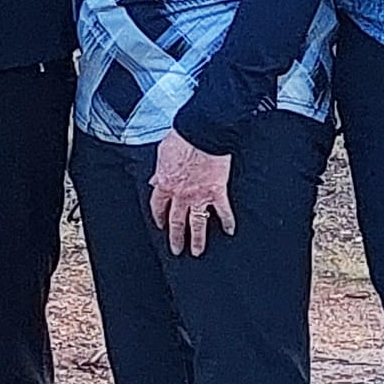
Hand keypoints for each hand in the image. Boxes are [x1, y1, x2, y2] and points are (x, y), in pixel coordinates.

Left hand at [149, 129, 236, 256]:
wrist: (201, 132)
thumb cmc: (183, 138)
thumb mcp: (162, 153)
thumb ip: (159, 171)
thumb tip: (154, 180)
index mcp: (166, 183)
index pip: (158, 205)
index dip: (159, 216)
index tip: (161, 224)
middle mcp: (181, 194)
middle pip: (176, 221)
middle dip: (176, 237)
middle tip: (176, 249)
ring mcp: (199, 195)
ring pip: (197, 223)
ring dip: (197, 239)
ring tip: (197, 251)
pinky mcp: (217, 192)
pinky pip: (222, 211)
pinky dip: (227, 221)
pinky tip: (229, 231)